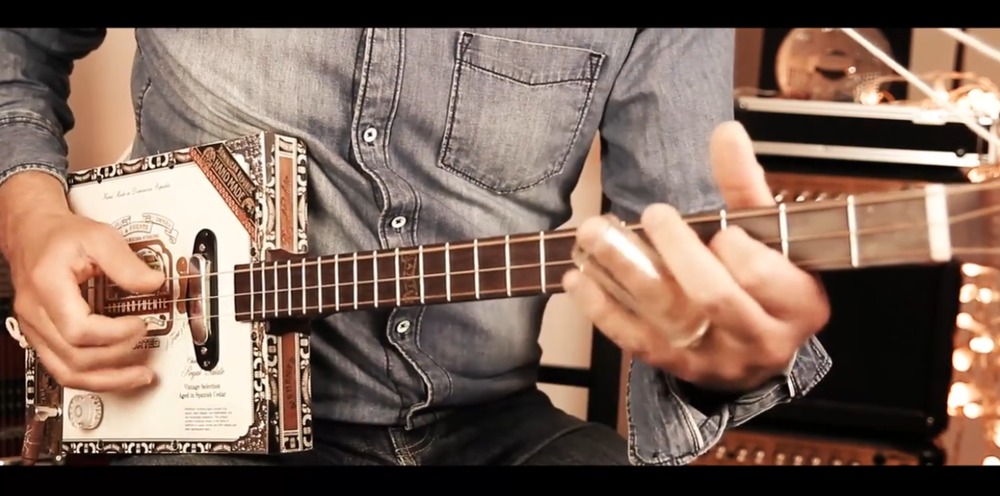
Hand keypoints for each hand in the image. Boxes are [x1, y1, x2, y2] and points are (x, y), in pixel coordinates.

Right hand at [4, 181, 164, 391]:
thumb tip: (154, 284)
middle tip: (144, 339)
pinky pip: (64, 368)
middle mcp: (35, 313)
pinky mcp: (42, 337)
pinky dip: (93, 377)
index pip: (77, 330)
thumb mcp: (99, 236)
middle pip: (73, 358)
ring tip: (139, 377)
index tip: (140, 323)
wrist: (32, 233)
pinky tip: (118, 375)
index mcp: (47, 286)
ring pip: (65, 373)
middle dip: (116, 357)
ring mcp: (35, 329)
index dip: (114, 334)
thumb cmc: (61, 236)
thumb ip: (127, 262)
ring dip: (106, 380)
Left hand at [563, 121, 829, 392]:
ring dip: (624, 273)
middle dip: (677, 252)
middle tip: (653, 214)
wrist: (756, 349)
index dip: (734, 251)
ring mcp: (716, 360)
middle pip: (713, 297)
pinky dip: (603, 310)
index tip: (719, 229)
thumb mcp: (769, 235)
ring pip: (666, 318)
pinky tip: (579, 279)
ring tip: (593, 236)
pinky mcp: (678, 370)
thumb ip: (745, 185)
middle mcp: (760, 339)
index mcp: (797, 304)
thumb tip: (726, 131)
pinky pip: (636, 341)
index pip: (760, 275)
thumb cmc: (766, 283)